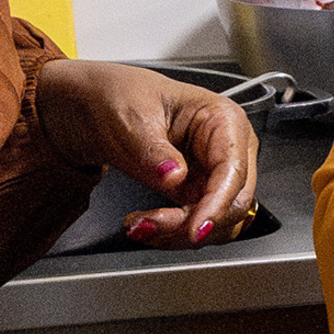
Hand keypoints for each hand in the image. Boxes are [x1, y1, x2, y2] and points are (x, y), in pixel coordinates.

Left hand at [34, 59, 258, 246]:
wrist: (100, 107)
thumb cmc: (121, 98)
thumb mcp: (131, 118)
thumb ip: (154, 149)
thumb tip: (175, 176)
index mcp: (223, 119)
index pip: (233, 171)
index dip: (217, 205)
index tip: (193, 229)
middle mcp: (228, 149)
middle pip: (233, 203)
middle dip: (193, 223)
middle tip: (149, 225)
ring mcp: (215, 175)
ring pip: (220, 223)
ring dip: (181, 234)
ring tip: (139, 225)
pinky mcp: (199, 194)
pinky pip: (199, 225)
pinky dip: (174, 234)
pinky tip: (144, 224)